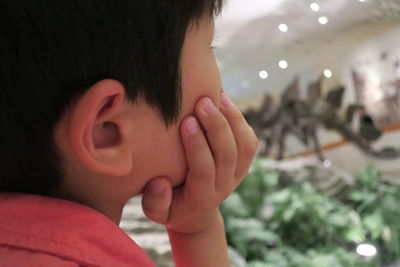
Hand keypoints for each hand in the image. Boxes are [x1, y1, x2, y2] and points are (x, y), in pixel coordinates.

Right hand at [141, 92, 257, 233]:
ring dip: (233, 119)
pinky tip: (225, 101)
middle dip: (217, 126)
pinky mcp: (243, 164)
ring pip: (244, 146)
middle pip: (228, 154)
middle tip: (203, 102)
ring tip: (218, 95)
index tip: (186, 122)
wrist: (196, 213)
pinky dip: (240, 120)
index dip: (197, 145)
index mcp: (202, 197)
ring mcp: (238, 175)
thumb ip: (155, 202)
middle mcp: (225, 185)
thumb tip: (161, 183)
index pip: (204, 169)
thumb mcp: (156, 212)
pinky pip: (249, 142)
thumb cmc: (171, 207)